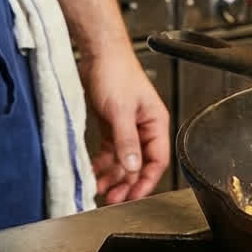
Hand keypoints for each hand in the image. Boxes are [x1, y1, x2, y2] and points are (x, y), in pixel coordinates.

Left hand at [82, 51, 170, 203]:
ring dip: (113, 176)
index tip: (133, 196)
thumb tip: (133, 166)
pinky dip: (103, 164)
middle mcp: (144, 128)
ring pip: (124, 160)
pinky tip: (94, 173)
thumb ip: (127, 140)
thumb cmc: (116, 71)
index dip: (146, 181)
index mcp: (156, 123)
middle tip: (113, 199)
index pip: (157, 161)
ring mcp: (128, 127)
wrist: (98, 52)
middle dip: (127, 183)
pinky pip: (110, 152)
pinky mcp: (112, 125)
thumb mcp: (120, 110)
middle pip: (139, 164)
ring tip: (101, 190)